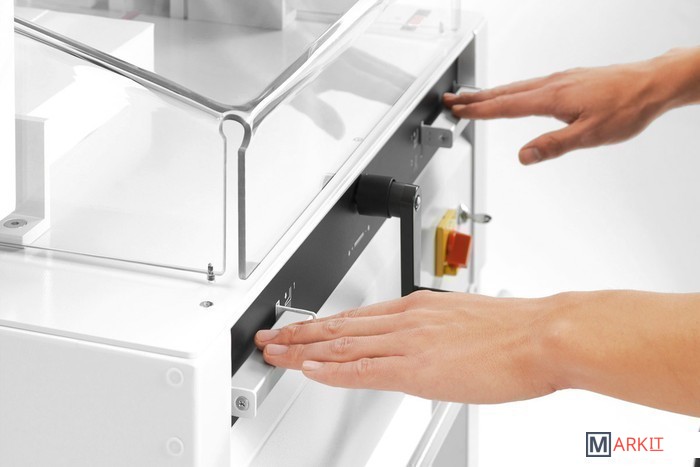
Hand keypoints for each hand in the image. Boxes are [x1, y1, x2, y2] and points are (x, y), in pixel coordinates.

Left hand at [255, 291, 556, 403]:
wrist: (543, 335)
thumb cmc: (517, 331)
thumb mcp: (468, 322)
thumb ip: (440, 333)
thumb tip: (429, 348)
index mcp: (419, 307)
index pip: (359, 316)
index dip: (325, 324)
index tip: (304, 328)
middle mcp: (407, 319)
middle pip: (341, 326)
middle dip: (301, 333)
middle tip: (272, 336)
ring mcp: (409, 342)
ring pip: (342, 344)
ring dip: (304, 349)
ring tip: (277, 353)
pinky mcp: (416, 368)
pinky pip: (362, 369)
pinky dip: (331, 370)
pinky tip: (310, 370)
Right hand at [443, 48, 699, 163]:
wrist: (653, 83)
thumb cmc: (627, 107)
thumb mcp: (590, 135)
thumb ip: (553, 146)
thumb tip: (524, 156)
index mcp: (552, 97)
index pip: (506, 106)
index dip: (479, 110)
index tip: (458, 110)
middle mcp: (553, 84)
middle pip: (504, 92)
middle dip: (475, 98)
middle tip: (452, 100)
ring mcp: (561, 79)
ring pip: (516, 86)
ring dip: (491, 93)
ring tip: (473, 99)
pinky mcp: (570, 79)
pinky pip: (530, 84)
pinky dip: (511, 90)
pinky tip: (513, 94)